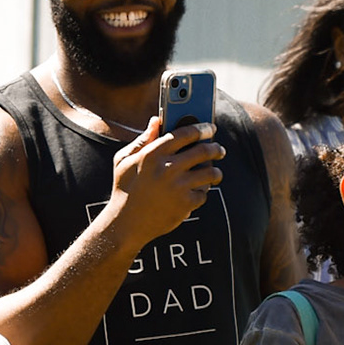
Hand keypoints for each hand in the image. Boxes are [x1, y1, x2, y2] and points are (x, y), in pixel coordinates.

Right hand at [108, 117, 224, 244]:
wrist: (125, 224)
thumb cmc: (125, 188)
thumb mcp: (124, 160)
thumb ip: (143, 140)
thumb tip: (156, 120)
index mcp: (153, 153)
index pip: (186, 133)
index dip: (202, 128)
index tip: (210, 128)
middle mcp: (167, 168)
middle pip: (204, 151)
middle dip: (216, 149)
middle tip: (219, 150)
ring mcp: (178, 187)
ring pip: (210, 173)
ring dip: (215, 172)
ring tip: (214, 173)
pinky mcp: (185, 204)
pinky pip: (204, 193)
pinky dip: (203, 192)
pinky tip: (197, 191)